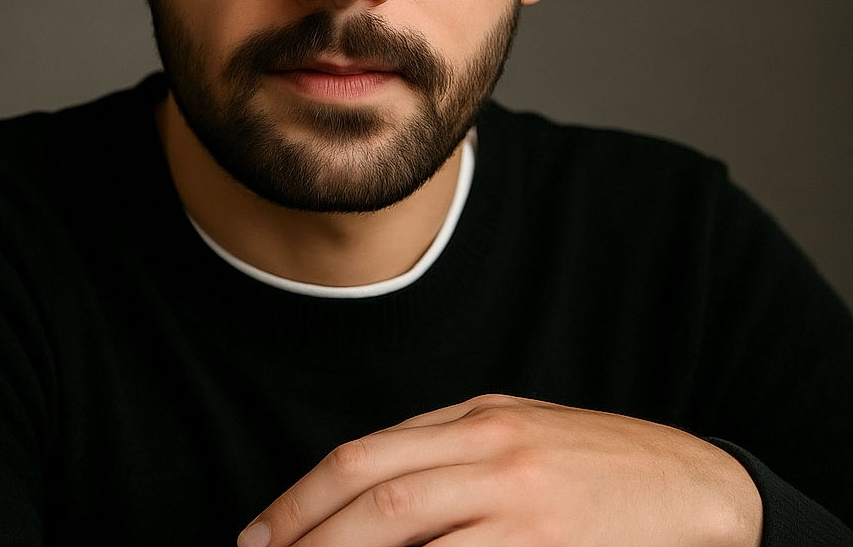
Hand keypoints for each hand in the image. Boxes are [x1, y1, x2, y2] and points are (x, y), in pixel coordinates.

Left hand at [237, 394, 762, 546]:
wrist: (695, 486)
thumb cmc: (594, 460)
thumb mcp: (515, 431)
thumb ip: (446, 450)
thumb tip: (367, 492)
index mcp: (477, 419)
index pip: (366, 456)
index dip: (302, 499)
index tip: (260, 536)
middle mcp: (492, 453)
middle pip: (376, 494)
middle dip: (306, 536)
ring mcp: (522, 503)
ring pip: (408, 534)